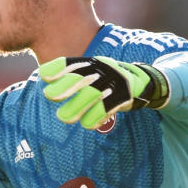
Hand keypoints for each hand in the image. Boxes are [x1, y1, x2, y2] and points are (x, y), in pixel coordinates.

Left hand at [39, 56, 168, 129]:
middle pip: (82, 77)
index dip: (59, 68)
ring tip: (63, 117)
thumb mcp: (93, 75)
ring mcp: (114, 82)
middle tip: (48, 95)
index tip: (44, 75)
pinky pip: (108, 107)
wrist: (144, 83)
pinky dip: (96, 116)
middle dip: (65, 86)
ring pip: (93, 94)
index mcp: (93, 63)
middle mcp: (103, 70)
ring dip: (77, 106)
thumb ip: (73, 78)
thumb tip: (46, 84)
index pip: (74, 63)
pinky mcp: (124, 96)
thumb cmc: (109, 82)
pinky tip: (87, 124)